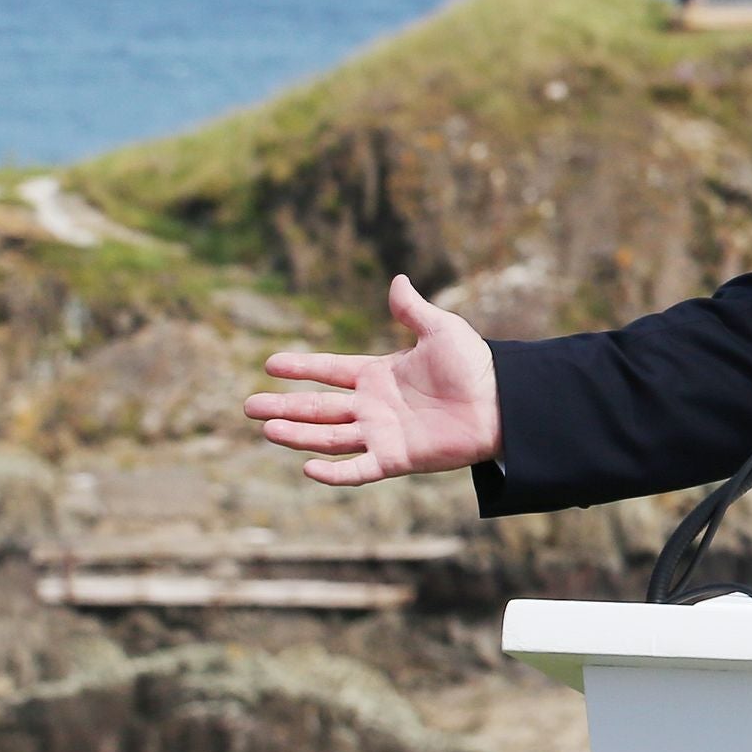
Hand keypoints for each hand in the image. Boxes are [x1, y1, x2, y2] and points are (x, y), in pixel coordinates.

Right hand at [242, 274, 502, 485]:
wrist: (503, 402)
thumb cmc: (475, 366)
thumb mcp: (441, 330)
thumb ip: (413, 310)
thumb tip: (397, 279)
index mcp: (379, 374)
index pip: (330, 370)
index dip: (301, 367)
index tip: (269, 363)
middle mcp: (373, 406)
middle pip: (318, 407)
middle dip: (284, 406)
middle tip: (248, 406)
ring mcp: (381, 434)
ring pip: (329, 437)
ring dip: (298, 434)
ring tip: (266, 428)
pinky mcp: (396, 459)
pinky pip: (358, 469)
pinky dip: (334, 472)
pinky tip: (308, 467)